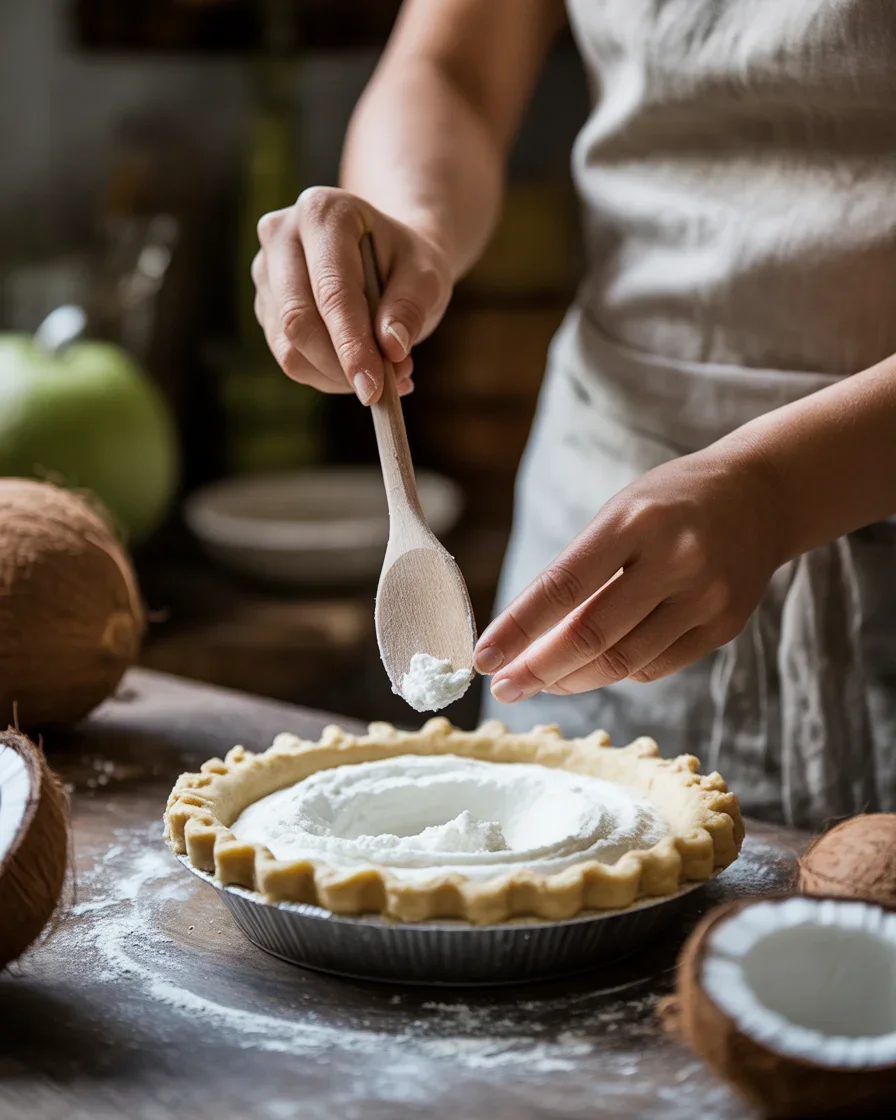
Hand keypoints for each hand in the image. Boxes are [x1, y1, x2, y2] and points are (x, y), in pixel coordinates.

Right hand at [252, 187, 452, 403]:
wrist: (386, 257)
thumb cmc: (406, 262)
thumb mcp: (427, 275)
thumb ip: (411, 307)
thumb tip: (391, 350)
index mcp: (323, 212)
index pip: (332, 291)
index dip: (352, 345)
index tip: (374, 387)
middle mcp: (281, 234)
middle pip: (297, 320)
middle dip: (340, 367)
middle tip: (380, 391)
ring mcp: (266, 272)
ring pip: (289, 348)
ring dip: (336, 376)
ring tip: (383, 374)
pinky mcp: (264, 305)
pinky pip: (289, 358)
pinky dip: (327, 376)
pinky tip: (359, 368)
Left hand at [474, 440, 783, 700]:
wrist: (760, 497)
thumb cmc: (669, 503)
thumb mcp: (619, 514)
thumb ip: (578, 571)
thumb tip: (524, 640)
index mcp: (635, 521)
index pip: (562, 586)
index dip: (518, 628)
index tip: (484, 657)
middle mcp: (675, 559)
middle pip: (591, 635)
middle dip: (538, 669)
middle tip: (504, 688)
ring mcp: (705, 597)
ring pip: (623, 662)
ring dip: (572, 680)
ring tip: (541, 683)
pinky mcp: (723, 627)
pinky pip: (655, 667)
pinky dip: (616, 672)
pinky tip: (591, 669)